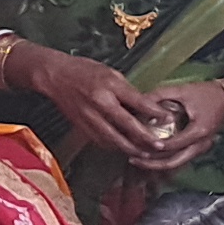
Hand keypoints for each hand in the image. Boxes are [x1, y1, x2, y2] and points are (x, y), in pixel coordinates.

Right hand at [26, 47, 178, 158]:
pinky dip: (114, 147)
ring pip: (113, 138)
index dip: (154, 112)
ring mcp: (89, 117)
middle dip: (145, 138)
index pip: (137, 102)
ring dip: (130, 148)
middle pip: (126, 126)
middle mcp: (100, 103)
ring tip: (144, 154)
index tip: (168, 118)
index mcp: (109, 86)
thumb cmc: (84, 71)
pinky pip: (101, 141)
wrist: (55, 76)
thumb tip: (144, 106)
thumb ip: (127, 91)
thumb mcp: (111, 73)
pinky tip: (123, 150)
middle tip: (159, 146)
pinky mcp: (82, 126)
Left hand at [130, 77, 223, 173]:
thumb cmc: (206, 92)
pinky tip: (151, 157)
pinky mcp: (198, 148)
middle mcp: (201, 144)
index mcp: (198, 131)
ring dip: (157, 164)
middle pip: (173, 163)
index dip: (152, 146)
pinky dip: (165, 160)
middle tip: (133, 159)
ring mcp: (201, 148)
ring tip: (138, 160)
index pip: (171, 145)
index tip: (135, 143)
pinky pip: (180, 159)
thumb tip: (138, 103)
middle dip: (152, 164)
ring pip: (176, 164)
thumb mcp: (182, 90)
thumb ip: (159, 96)